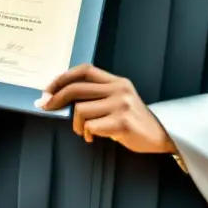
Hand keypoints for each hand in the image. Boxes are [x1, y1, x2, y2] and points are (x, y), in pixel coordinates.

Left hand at [38, 64, 173, 153]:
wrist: (160, 135)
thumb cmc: (132, 119)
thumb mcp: (117, 99)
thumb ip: (96, 95)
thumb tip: (60, 98)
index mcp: (116, 81)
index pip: (85, 70)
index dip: (63, 77)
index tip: (48, 89)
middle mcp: (119, 89)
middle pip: (77, 88)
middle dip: (56, 98)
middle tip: (46, 107)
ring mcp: (121, 105)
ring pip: (80, 110)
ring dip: (76, 124)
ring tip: (84, 131)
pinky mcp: (122, 123)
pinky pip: (91, 126)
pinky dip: (87, 133)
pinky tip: (93, 137)